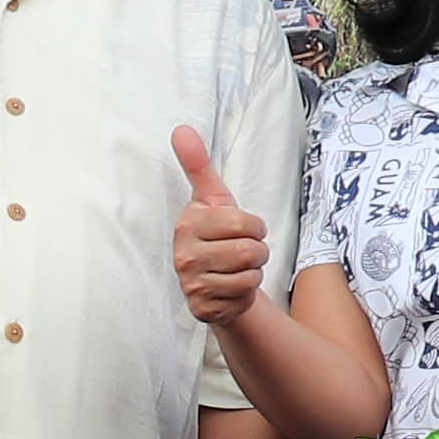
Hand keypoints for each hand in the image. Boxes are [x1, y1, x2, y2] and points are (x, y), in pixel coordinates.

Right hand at [166, 123, 269, 328]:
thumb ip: (198, 165)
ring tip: (237, 268)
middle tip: (242, 251)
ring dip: (252, 271)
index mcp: (187, 224)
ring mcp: (191, 284)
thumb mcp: (212, 199)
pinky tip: (231, 287)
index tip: (244, 228)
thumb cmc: (215, 234)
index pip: (245, 224)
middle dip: (257, 251)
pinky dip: (245, 292)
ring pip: (249, 275)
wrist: (212, 279)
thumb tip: (181, 129)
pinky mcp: (202, 309)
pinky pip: (243, 297)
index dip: (255, 226)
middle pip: (250, 251)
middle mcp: (184, 256)